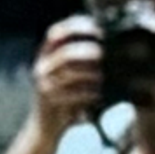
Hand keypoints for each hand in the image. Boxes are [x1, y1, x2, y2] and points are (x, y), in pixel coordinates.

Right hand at [27, 14, 101, 139]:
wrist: (46, 127)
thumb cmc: (66, 96)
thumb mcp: (70, 72)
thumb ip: (82, 56)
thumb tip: (113, 38)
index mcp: (45, 55)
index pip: (56, 33)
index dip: (76, 26)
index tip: (97, 27)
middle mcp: (41, 67)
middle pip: (65, 53)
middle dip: (88, 51)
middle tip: (104, 55)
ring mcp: (43, 85)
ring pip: (69, 73)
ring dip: (91, 74)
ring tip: (104, 76)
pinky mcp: (49, 102)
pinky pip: (73, 94)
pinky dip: (89, 93)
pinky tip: (99, 94)